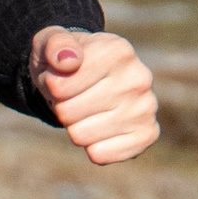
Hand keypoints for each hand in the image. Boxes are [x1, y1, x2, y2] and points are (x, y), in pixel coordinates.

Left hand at [32, 25, 158, 164]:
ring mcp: (146, 107)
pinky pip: (99, 155)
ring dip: (74, 126)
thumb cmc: (65, 62)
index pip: (59, 87)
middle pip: (67, 112)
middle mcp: (139, 78)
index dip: (51, 85)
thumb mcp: (50, 43)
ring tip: (85, 109)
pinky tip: (100, 129)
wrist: (89, 80)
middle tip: (73, 95)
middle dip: (61, 107)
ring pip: (79, 136)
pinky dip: (91, 147)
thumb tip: (68, 61)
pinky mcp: (147, 134)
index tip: (61, 75)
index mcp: (117, 50)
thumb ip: (54, 45)